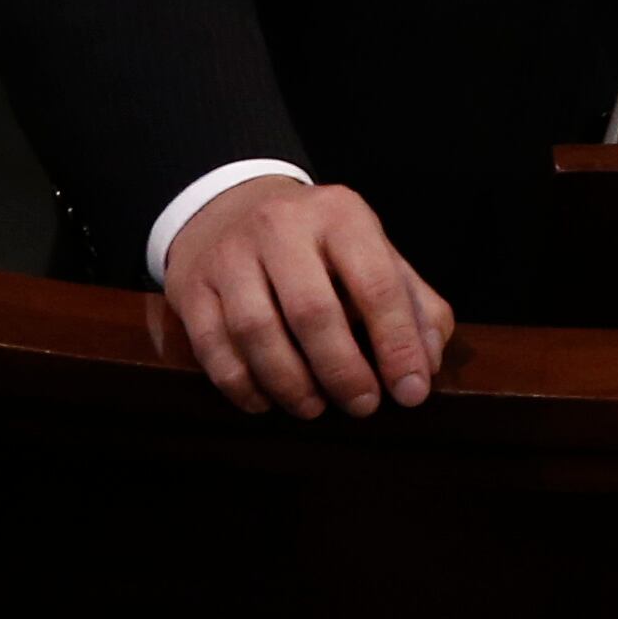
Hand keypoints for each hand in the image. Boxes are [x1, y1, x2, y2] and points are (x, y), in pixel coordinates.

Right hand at [161, 175, 455, 418]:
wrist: (232, 210)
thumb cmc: (320, 248)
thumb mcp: (374, 255)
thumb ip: (414, 306)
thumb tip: (425, 368)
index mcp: (340, 214)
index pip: (376, 283)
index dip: (397, 344)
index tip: (411, 393)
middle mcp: (281, 226)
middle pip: (312, 311)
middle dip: (343, 371)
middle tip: (363, 407)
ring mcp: (230, 254)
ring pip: (257, 332)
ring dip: (291, 384)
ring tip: (314, 408)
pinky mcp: (192, 286)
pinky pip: (213, 347)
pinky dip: (242, 386)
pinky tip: (265, 402)